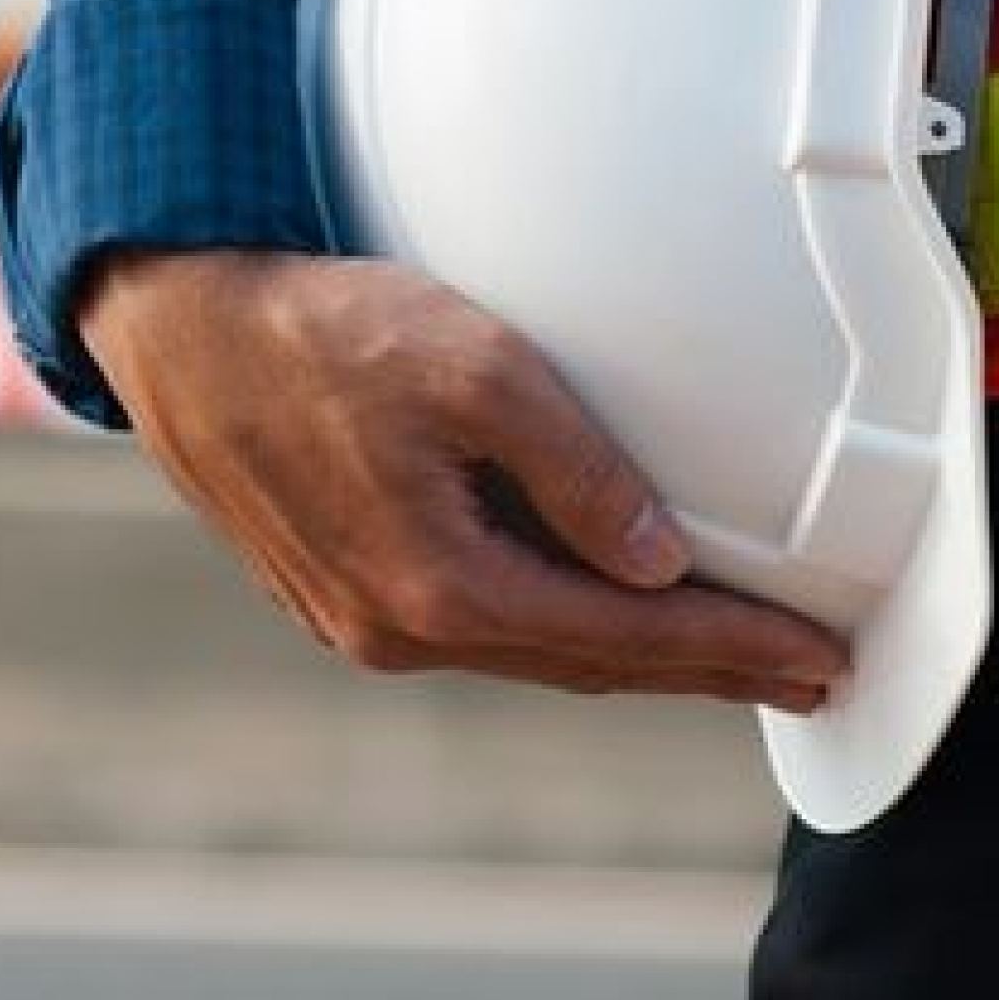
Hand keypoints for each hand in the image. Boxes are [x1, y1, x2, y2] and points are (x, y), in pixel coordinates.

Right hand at [80, 249, 847, 711]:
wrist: (180, 323)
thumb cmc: (317, 327)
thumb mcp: (470, 364)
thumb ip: (574, 468)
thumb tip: (654, 561)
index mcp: (437, 586)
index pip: (622, 638)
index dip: (730, 651)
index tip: (817, 663)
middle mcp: (394, 627)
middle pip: (579, 663)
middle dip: (696, 669)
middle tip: (797, 676)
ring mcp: (353, 615)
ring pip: (522, 647)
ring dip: (621, 650)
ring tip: (709, 647)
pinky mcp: (331, 584)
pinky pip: (468, 622)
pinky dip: (545, 620)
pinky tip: (579, 603)